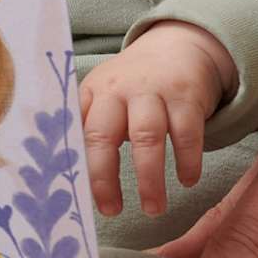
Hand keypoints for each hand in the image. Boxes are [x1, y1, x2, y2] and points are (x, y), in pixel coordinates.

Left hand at [80, 22, 234, 218]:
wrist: (178, 46)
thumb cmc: (133, 84)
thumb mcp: (104, 95)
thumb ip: (88, 127)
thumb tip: (69, 175)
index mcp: (92, 93)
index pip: (77, 133)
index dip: (77, 167)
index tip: (80, 199)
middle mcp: (118, 89)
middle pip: (103, 134)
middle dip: (105, 177)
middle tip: (111, 211)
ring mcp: (153, 90)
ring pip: (146, 136)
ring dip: (149, 178)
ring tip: (153, 209)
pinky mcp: (186, 95)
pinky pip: (187, 133)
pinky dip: (187, 161)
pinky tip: (187, 181)